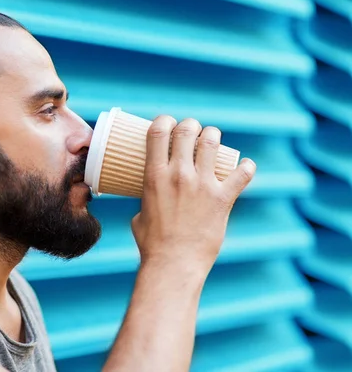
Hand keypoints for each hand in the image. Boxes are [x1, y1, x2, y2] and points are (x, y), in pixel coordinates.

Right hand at [131, 116, 255, 276]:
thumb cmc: (152, 243)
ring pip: (212, 142)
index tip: (167, 124)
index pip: (159, 131)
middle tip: (193, 133)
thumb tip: (150, 198)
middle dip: (191, 125)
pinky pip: (242, 174)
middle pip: (187, 130)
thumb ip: (147, 199)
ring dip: (213, 137)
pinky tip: (245, 167)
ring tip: (212, 143)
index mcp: (155, 175)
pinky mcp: (222, 199)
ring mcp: (202, 185)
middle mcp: (179, 174)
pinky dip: (246, 168)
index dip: (164, 120)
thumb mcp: (140, 214)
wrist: (174, 264)